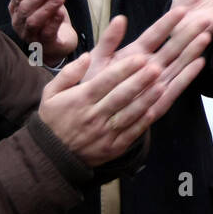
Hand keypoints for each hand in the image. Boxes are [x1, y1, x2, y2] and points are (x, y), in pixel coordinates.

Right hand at [9, 0, 77, 63]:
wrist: (58, 42)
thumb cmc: (47, 16)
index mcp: (16, 9)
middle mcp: (19, 23)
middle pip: (25, 7)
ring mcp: (31, 35)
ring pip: (34, 21)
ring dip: (47, 7)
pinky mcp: (45, 44)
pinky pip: (47, 34)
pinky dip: (53, 22)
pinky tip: (61, 13)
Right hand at [39, 13, 209, 166]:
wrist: (51, 157)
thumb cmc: (53, 119)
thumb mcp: (51, 93)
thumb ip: (68, 73)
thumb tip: (86, 56)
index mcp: (80, 100)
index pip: (105, 82)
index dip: (123, 70)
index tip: (140, 57)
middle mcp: (93, 116)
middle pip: (120, 96)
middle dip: (139, 81)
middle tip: (157, 67)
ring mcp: (105, 133)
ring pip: (129, 114)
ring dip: (146, 99)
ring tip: (162, 84)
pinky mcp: (113, 147)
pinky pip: (132, 133)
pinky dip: (144, 121)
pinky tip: (156, 108)